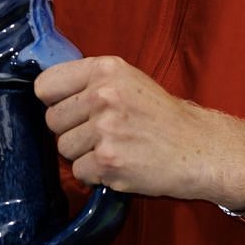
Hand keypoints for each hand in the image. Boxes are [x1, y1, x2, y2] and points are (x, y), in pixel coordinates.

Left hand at [35, 56, 244, 203]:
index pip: (46, 84)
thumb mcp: (130, 82)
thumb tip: (46, 91)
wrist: (199, 148)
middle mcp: (104, 95)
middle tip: (104, 132)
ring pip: (64, 149)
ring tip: (116, 147)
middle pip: (52, 120)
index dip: (57, 101)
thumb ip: (91, 83)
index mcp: (106, 70)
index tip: (74, 109)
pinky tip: (121, 164)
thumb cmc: (162, 117)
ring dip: (84, 154)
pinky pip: (79, 172)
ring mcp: (106, 128)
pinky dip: (97, 175)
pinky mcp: (108, 160)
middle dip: (72, 131)